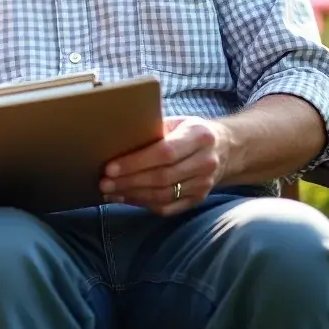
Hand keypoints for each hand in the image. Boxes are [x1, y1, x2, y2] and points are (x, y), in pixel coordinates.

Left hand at [99, 116, 229, 214]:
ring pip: (164, 195)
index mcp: (199, 136)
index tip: (110, 167)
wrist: (225, 148)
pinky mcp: (199, 199)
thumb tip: (116, 136)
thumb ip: (153, 128)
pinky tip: (125, 198)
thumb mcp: (177, 121)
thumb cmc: (189, 131)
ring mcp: (205, 184)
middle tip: (103, 183)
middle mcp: (205, 162)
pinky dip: (144, 204)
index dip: (136, 162)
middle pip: (162, 177)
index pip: (164, 153)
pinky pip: (169, 206)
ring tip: (109, 192)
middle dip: (129, 181)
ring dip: (133, 195)